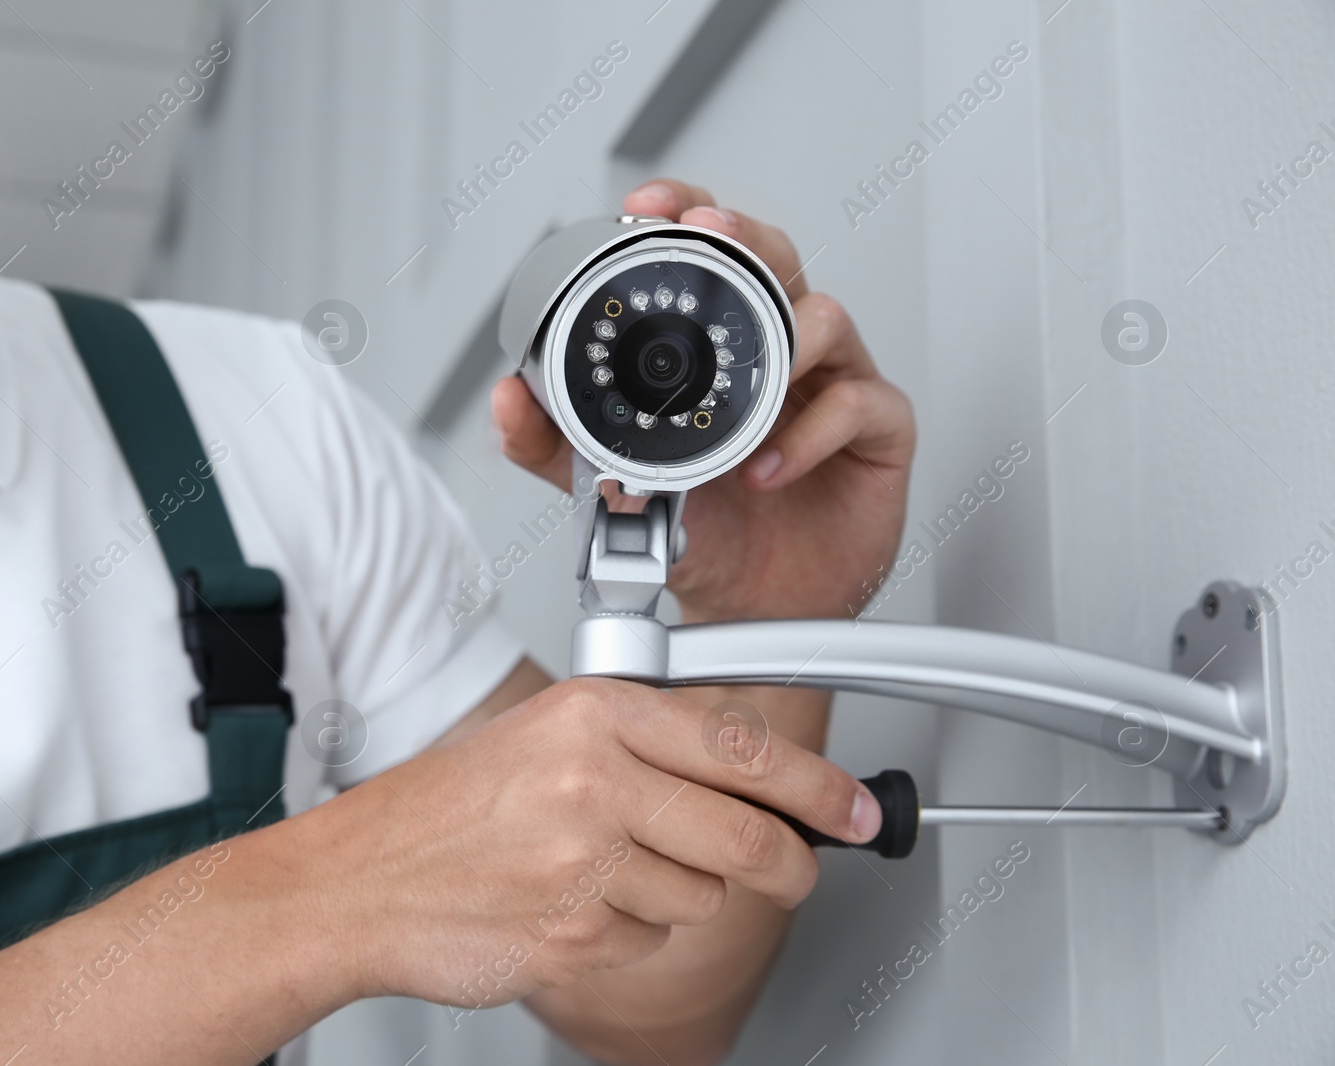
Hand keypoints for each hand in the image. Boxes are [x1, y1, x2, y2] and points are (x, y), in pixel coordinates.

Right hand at [312, 678, 878, 1009]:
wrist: (358, 881)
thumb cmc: (446, 809)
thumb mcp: (545, 736)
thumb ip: (647, 744)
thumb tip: (755, 778)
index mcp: (593, 714)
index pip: (742, 748)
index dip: (818, 787)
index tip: (853, 810)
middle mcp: (594, 780)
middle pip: (747, 835)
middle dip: (788, 863)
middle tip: (794, 868)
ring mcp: (585, 863)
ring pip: (704, 898)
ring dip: (677, 896)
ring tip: (602, 871)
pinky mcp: (575, 935)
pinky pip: (652, 943)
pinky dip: (628, 934)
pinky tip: (573, 905)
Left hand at [493, 180, 915, 621]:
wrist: (756, 608)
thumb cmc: (704, 529)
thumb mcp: (611, 485)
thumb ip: (553, 445)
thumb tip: (507, 399)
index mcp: (718, 345)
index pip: (707, 256)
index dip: (684, 216)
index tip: (645, 207)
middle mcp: (779, 350)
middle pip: (774, 258)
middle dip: (742, 237)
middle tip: (708, 235)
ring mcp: (833, 383)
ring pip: (827, 317)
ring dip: (785, 341)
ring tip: (745, 390)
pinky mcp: (879, 431)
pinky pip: (860, 404)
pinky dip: (811, 431)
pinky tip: (768, 465)